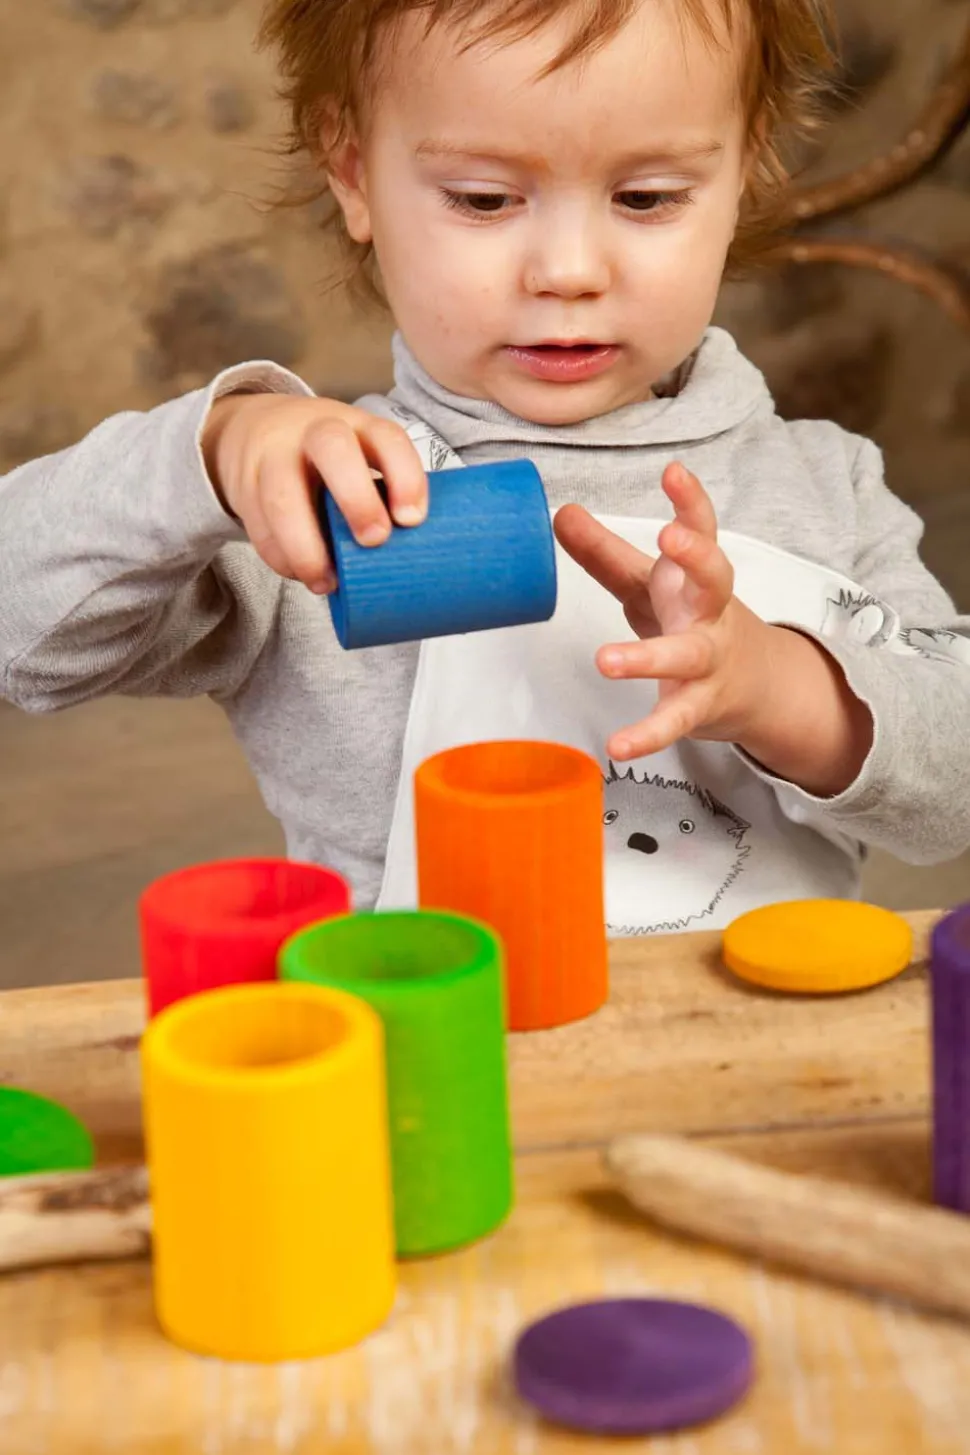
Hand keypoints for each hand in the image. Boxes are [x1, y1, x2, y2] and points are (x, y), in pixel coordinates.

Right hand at [201, 393, 427, 593]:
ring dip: (307, 548)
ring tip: (328, 583)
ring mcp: (274, 456)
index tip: (413, 520)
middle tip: (375, 541)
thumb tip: (410, 557)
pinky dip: (281, 558)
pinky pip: (259, 527)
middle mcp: (315, 432)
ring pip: (283, 497)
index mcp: (357, 426)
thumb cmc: (327, 459)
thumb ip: (381, 491)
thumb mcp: (358, 456)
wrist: (253, 430)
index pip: (388, 439)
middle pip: (334, 450)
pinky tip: (301, 574)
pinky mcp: (244, 487)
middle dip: (357, 499)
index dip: (405, 478)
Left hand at [554, 461, 769, 760]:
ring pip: (686, 656)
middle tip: (670, 537)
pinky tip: (617, 747)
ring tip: (605, 661)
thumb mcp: (649, 583)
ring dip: (648, 657)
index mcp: (695, 578)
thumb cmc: (691, 621)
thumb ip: (605, 553)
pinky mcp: (698, 706)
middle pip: (716, 580)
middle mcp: (709, 614)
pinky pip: (673, 722)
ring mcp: (707, 662)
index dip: (691, 501)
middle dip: (697, 556)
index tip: (674, 472)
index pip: (703, 530)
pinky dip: (646, 735)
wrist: (753, 685)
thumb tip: (559, 513)